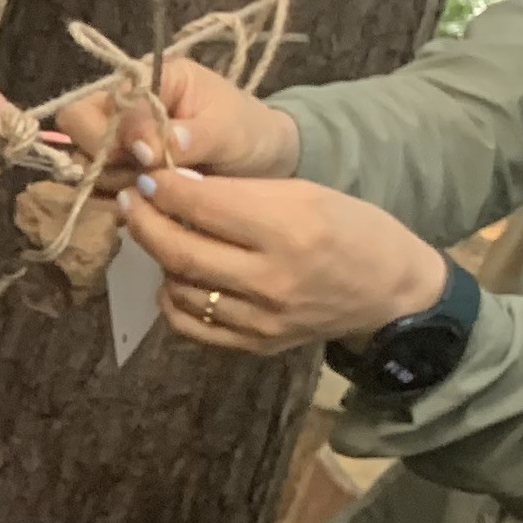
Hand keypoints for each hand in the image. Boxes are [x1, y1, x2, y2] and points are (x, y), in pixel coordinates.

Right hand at [51, 51, 301, 186]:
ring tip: (157, 189)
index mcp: (149, 80)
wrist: (264, 161)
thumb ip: (186, 136)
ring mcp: (119, 140)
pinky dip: (117, 201)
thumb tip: (146, 149)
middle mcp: (124, 106)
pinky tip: (148, 203)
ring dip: (115, 184)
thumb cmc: (250, 133)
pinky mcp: (121, 170)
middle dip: (106, 161)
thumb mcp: (228, 131)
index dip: (112, 136)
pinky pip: (97, 188)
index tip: (150, 159)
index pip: (96, 104)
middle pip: (78, 131)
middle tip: (146, 177)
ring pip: (84, 165)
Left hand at [116, 161, 447, 352]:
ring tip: (162, 236)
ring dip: (160, 259)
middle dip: (145, 222)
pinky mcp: (256, 346)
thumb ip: (242, 192)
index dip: (165, 188)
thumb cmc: (350, 229)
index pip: (203, 206)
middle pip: (179, 251)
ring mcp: (262, 319)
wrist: (390, 291)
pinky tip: (179, 277)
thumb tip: (177, 183)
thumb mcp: (307, 193)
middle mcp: (272, 280)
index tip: (149, 177)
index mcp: (290, 230)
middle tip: (132, 203)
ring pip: (179, 288)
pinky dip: (174, 298)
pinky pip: (191, 325)